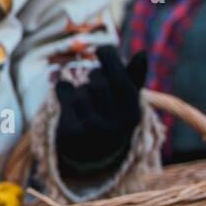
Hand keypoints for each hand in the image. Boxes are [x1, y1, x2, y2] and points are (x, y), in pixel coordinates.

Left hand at [55, 46, 146, 177]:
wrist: (91, 156)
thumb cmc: (111, 118)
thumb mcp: (125, 101)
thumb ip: (132, 78)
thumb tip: (142, 54)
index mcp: (133, 114)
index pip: (121, 79)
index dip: (110, 59)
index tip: (102, 49)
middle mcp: (116, 125)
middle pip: (97, 83)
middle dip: (93, 79)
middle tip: (94, 85)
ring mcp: (92, 132)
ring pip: (79, 93)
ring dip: (78, 92)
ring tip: (84, 104)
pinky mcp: (71, 134)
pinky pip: (63, 101)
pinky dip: (63, 95)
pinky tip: (68, 106)